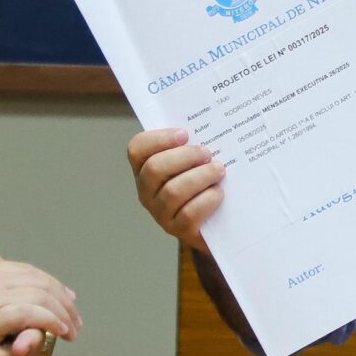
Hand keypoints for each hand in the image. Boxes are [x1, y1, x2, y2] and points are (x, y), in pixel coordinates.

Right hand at [128, 128, 223, 252]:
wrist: (217, 224)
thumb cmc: (205, 184)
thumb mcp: (194, 162)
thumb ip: (192, 145)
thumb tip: (208, 126)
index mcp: (145, 169)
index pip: (137, 149)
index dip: (159, 139)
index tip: (185, 134)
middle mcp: (146, 191)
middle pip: (155, 168)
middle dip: (185, 157)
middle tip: (207, 153)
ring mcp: (160, 213)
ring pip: (173, 191)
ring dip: (200, 176)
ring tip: (219, 170)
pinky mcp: (177, 230)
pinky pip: (188, 213)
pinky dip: (206, 200)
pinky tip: (218, 193)